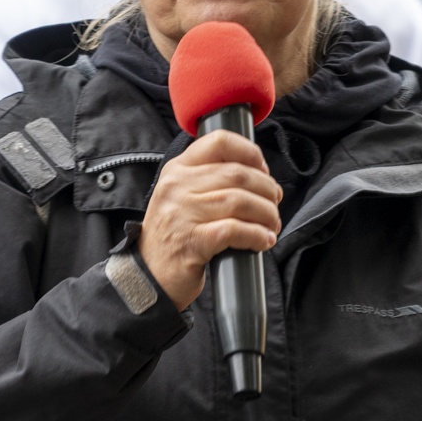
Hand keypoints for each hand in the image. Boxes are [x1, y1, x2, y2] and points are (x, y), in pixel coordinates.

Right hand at [138, 130, 282, 309]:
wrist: (147, 277)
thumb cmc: (173, 237)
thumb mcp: (180, 197)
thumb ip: (208, 180)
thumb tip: (258, 174)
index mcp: (177, 170)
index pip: (219, 142)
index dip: (250, 153)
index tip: (263, 171)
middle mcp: (177, 187)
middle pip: (237, 174)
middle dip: (266, 190)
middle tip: (274, 205)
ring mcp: (182, 214)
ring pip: (240, 201)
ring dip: (266, 214)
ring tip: (271, 225)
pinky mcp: (192, 241)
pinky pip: (235, 230)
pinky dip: (257, 235)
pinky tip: (263, 241)